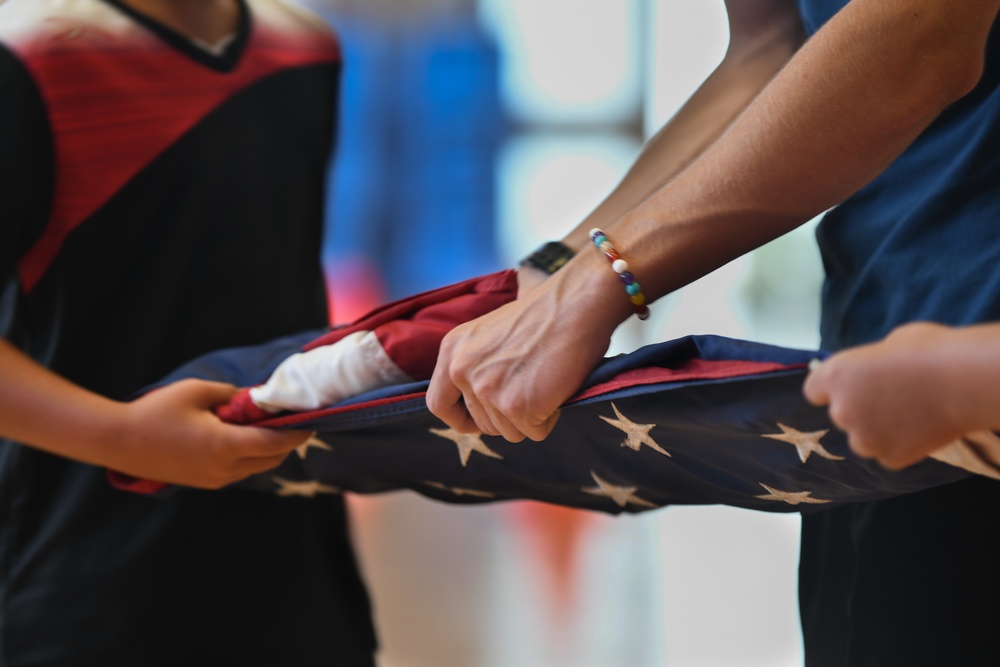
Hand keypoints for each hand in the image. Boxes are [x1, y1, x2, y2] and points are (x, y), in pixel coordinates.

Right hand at [108, 379, 312, 488]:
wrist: (118, 441)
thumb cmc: (157, 412)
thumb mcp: (198, 391)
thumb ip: (232, 394)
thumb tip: (255, 399)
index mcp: (224, 446)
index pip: (274, 444)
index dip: (296, 434)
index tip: (311, 422)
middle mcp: (224, 469)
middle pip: (270, 460)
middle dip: (286, 443)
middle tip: (293, 423)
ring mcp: (214, 480)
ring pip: (256, 468)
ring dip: (268, 452)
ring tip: (269, 429)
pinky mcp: (204, 483)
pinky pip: (239, 472)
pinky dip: (250, 458)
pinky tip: (245, 439)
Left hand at [428, 268, 620, 441]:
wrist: (575, 302)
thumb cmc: (544, 315)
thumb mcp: (489, 335)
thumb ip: (476, 365)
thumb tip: (480, 405)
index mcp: (452, 350)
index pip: (438, 404)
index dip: (460, 419)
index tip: (478, 423)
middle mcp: (461, 371)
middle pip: (482, 424)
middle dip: (510, 416)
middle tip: (533, 388)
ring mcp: (488, 390)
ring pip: (510, 432)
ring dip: (533, 416)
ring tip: (546, 381)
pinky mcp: (516, 406)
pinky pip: (536, 432)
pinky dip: (552, 417)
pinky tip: (557, 388)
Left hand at [803, 322, 965, 469]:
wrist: (963, 381)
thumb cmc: (929, 352)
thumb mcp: (888, 344)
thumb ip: (869, 363)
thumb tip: (871, 371)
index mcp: (835, 376)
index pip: (814, 391)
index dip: (831, 390)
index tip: (847, 389)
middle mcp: (842, 410)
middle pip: (842, 415)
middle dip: (861, 409)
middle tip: (893, 398)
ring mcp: (864, 438)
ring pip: (864, 439)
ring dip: (878, 430)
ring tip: (910, 413)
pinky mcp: (890, 457)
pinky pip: (888, 453)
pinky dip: (901, 445)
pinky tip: (920, 428)